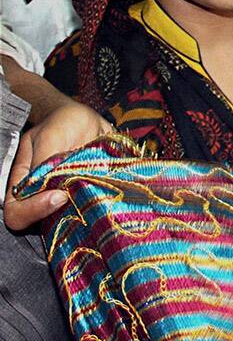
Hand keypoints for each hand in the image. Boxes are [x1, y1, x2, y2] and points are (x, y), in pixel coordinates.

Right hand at [3, 101, 112, 229]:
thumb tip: (53, 187)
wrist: (84, 117)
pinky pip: (90, 208)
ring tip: (98, 189)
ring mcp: (64, 196)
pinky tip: (108, 189)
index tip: (60, 195)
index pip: (17, 212)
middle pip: (43, 222)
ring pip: (69, 219)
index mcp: (23, 181)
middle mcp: (41, 193)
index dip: (34, 210)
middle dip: (63, 213)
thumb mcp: (51, 134)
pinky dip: (100, 203)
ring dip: (84, 208)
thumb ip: (47, 161)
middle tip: (83, 194)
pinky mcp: (85, 195)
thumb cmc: (63, 123)